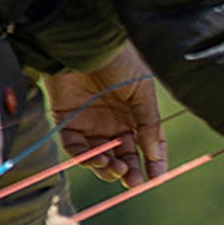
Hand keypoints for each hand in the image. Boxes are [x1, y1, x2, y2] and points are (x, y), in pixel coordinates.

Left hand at [45, 47, 167, 186]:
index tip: (156, 179)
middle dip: (129, 171)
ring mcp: (90, 122)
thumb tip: (156, 157)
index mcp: (136, 114)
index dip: (153, 163)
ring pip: (100, 156)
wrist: (85, 42)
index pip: (147, 145)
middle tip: (133, 181)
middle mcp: (114, 121)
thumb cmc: (119, 61)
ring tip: (116, 168)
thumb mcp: (143, 93)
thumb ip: (149, 125)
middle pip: (123, 155)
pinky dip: (86, 158)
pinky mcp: (67, 119)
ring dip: (109, 168)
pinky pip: (75, 147)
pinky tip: (98, 159)